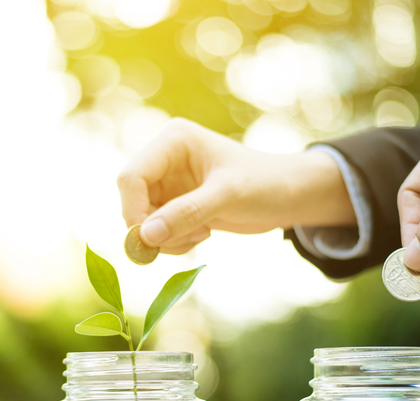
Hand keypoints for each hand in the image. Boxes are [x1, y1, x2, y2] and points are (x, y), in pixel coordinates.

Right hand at [116, 118, 355, 254]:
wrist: (289, 195)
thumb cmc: (265, 184)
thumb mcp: (228, 196)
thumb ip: (186, 213)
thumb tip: (145, 235)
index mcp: (173, 141)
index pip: (131, 177)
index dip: (134, 210)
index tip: (151, 240)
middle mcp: (164, 158)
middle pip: (131, 199)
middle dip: (152, 227)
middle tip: (183, 240)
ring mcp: (168, 182)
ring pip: (142, 219)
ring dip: (165, 237)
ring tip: (201, 234)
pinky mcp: (174, 203)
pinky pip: (156, 229)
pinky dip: (172, 240)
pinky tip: (201, 234)